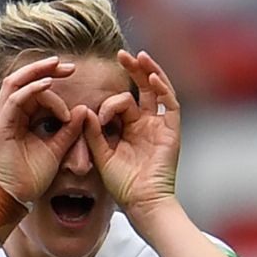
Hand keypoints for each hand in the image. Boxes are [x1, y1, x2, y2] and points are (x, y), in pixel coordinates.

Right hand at [0, 56, 83, 203]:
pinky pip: (15, 100)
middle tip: (69, 65)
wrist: (19, 197)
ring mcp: (1, 119)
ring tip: (58, 67)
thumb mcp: (57, 148)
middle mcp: (8, 114)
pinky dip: (32, 90)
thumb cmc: (34, 176)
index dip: (53, 78)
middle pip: (22, 79)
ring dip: (38, 72)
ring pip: (16, 83)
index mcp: (20, 116)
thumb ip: (69, 129)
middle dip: (45, 68)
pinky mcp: (0, 127)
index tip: (75, 77)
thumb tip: (84, 110)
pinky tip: (49, 85)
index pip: (33, 87)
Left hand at [84, 50, 180, 220]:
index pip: (121, 103)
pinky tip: (152, 77)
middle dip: (132, 71)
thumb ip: (93, 133)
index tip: (96, 116)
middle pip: (142, 89)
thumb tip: (85, 109)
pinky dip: (163, 89)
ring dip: (149, 72)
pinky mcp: (172, 130)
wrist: (142, 202)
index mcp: (129, 129)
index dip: (108, 104)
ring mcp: (160, 125)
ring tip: (138, 56)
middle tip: (121, 54)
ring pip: (158, 91)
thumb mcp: (101, 155)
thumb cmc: (122, 184)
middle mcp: (146, 124)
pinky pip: (170, 105)